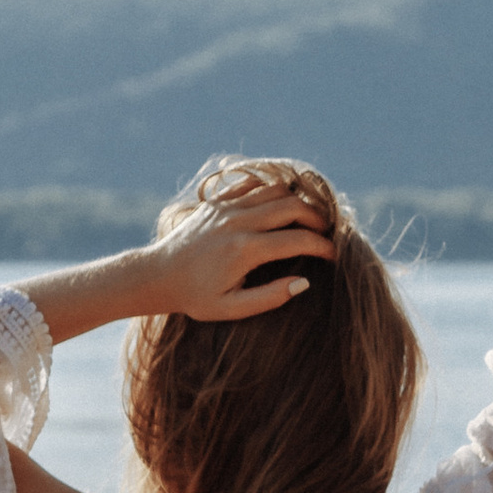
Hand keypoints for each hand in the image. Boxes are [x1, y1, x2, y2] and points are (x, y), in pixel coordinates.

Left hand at [145, 171, 333, 322]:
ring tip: (306, 219)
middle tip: (325, 234)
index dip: (323, 246)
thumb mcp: (233, 309)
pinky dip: (271, 190)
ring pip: (275, 190)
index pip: (298, 239)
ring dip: (297, 201)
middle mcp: (238, 221)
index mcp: (246, 250)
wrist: (159, 275)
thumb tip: (304, 283)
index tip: (333, 256)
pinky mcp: (217, 201)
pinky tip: (278, 205)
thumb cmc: (197, 297)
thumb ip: (270, 297)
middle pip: (293, 206)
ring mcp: (227, 206)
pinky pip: (253, 183)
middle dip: (317, 219)